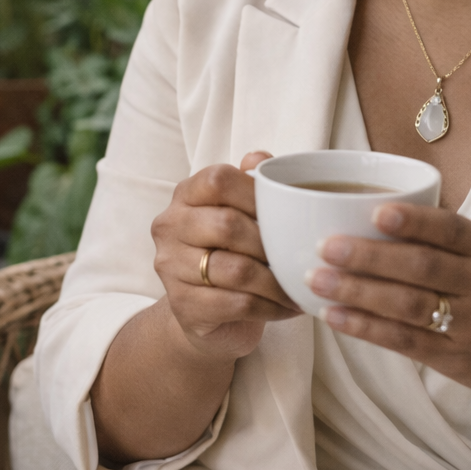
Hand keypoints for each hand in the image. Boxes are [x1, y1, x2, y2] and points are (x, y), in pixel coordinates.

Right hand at [150, 150, 301, 361]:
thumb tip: (260, 159)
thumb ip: (251, 182)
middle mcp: (169, 226)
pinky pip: (237, 304)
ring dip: (278, 281)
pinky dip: (271, 306)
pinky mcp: (182, 305)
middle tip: (301, 256)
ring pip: (236, 270)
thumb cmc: (230, 252)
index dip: (256, 194)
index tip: (287, 214)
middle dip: (272, 244)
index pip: (218, 180)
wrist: (205, 311)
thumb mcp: (241, 213)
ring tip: (301, 285)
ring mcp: (170, 267)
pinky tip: (287, 307)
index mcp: (185, 194)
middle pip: (228, 225)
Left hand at [306, 203, 470, 398]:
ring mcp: (468, 325)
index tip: (376, 212)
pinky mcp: (453, 359)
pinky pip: (404, 342)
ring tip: (316, 280)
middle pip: (423, 269)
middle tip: (324, 245)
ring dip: (358, 293)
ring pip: (409, 307)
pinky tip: (335, 315)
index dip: (415, 222)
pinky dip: (366, 328)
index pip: (452, 230)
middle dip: (369, 257)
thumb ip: (442, 235)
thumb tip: (369, 205)